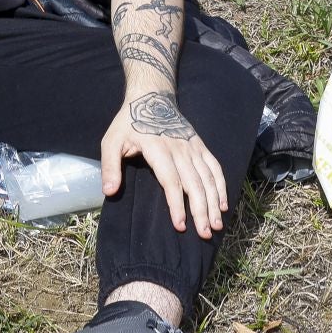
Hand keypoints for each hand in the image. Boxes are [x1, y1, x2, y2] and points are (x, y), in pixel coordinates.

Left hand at [100, 92, 227, 238]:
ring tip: (216, 225)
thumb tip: (109, 191)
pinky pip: (215, 168)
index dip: (176, 205)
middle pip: (194, 184)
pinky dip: (221, 186)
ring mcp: (193, 147)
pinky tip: (222, 204)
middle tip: (204, 234)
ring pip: (208, 178)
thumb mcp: (111, 141)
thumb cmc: (128, 123)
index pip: (171, 181)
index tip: (180, 226)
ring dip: (213, 203)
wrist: (151, 98)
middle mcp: (180, 149)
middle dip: (201, 211)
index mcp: (158, 149)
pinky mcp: (200, 146)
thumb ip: (110, 166)